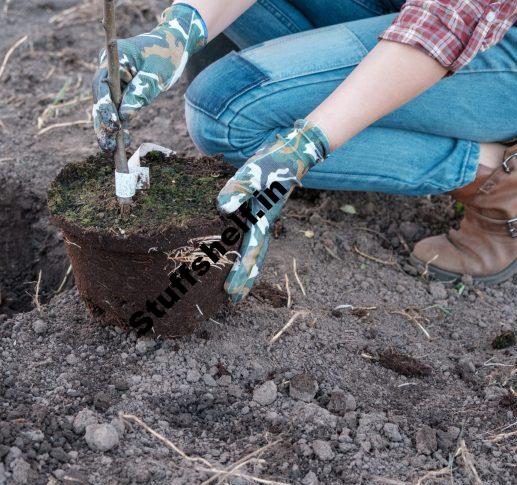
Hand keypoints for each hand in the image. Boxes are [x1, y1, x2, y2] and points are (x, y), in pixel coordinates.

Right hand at [92, 3, 206, 150]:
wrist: (174, 47)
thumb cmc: (166, 54)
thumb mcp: (155, 73)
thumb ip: (140, 92)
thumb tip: (124, 116)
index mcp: (112, 58)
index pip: (102, 86)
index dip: (105, 107)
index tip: (113, 125)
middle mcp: (107, 69)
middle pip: (100, 100)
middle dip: (103, 124)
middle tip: (108, 145)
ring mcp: (113, 81)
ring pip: (105, 108)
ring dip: (108, 129)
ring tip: (111, 149)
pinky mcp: (120, 91)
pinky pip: (116, 110)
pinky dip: (119, 125)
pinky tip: (122, 141)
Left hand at [216, 119, 329, 302]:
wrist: (295, 151)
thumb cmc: (275, 162)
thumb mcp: (253, 173)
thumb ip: (238, 189)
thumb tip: (222, 207)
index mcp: (262, 220)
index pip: (250, 254)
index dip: (240, 275)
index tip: (231, 294)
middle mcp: (262, 223)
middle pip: (254, 258)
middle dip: (245, 279)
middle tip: (233, 300)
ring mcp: (262, 217)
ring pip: (253, 248)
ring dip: (245, 266)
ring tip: (235, 283)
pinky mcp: (258, 209)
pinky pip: (250, 235)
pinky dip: (244, 248)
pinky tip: (234, 250)